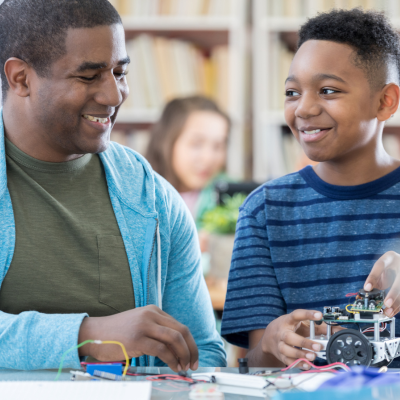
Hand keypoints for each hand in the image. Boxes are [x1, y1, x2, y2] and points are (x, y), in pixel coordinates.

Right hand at [78, 305, 198, 371]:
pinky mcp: (137, 339)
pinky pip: (161, 349)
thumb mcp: (139, 325)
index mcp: (153, 310)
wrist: (94, 333)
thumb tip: (177, 349)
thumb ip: (156, 330)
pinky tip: (173, 366)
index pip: (180, 326)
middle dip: (191, 349)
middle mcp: (151, 315)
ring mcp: (144, 325)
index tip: (193, 355)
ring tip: (184, 366)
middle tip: (193, 363)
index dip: (190, 342)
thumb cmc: (117, 333)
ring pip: (174, 339)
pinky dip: (171, 359)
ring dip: (183, 355)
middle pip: (181, 331)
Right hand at [255, 310, 341, 367]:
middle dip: (304, 342)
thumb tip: (338, 330)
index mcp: (287, 321)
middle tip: (319, 346)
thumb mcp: (299, 323)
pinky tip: (307, 364)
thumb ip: (317, 326)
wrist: (269, 337)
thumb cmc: (287, 328)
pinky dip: (298, 364)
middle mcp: (282, 333)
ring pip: (288, 351)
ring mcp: (280, 345)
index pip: (296, 315)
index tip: (319, 315)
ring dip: (301, 354)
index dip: (307, 314)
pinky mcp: (281, 356)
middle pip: (290, 337)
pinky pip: (288, 361)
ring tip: (313, 356)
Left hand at [364, 251, 399, 316]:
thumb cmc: (390, 266)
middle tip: (386, 304)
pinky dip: (399, 305)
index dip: (373, 277)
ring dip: (397, 303)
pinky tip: (394, 311)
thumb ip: (375, 279)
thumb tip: (367, 293)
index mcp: (390, 257)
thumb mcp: (381, 269)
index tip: (367, 288)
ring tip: (389, 312)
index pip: (380, 265)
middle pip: (399, 281)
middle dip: (393, 293)